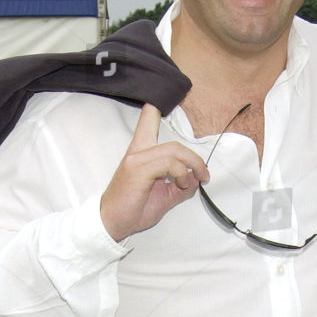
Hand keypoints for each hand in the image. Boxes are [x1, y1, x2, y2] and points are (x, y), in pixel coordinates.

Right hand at [99, 104, 208, 241]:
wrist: (112, 223)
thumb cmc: (134, 208)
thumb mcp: (164, 197)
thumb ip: (181, 186)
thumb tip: (197, 178)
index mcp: (142, 152)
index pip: (148, 119)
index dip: (157, 106)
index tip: (170, 92)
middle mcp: (138, 151)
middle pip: (174, 143)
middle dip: (194, 158)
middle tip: (203, 175)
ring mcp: (137, 159)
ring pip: (173, 151)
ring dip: (190, 167)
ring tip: (191, 182)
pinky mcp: (138, 170)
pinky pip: (168, 163)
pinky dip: (181, 173)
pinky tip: (180, 184)